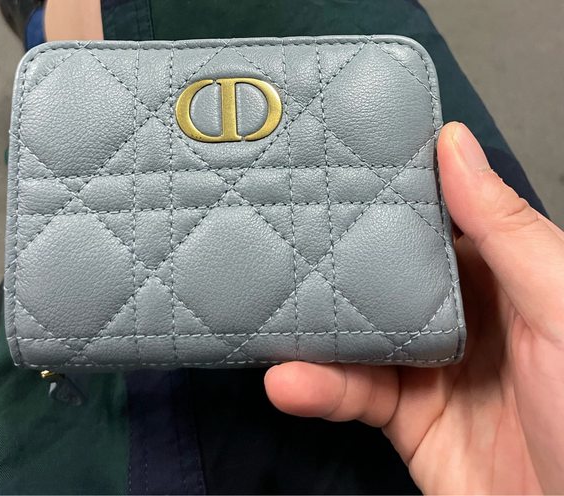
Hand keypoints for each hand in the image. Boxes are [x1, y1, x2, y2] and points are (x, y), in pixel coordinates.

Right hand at [264, 122, 563, 493]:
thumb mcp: (558, 307)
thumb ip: (505, 230)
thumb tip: (455, 146)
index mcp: (503, 276)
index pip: (432, 222)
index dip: (386, 197)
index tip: (333, 170)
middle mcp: (461, 316)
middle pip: (383, 277)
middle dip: (332, 261)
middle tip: (278, 235)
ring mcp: (429, 367)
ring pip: (357, 335)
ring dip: (312, 335)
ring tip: (272, 325)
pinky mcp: (406, 417)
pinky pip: (352, 392)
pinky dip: (318, 388)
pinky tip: (293, 382)